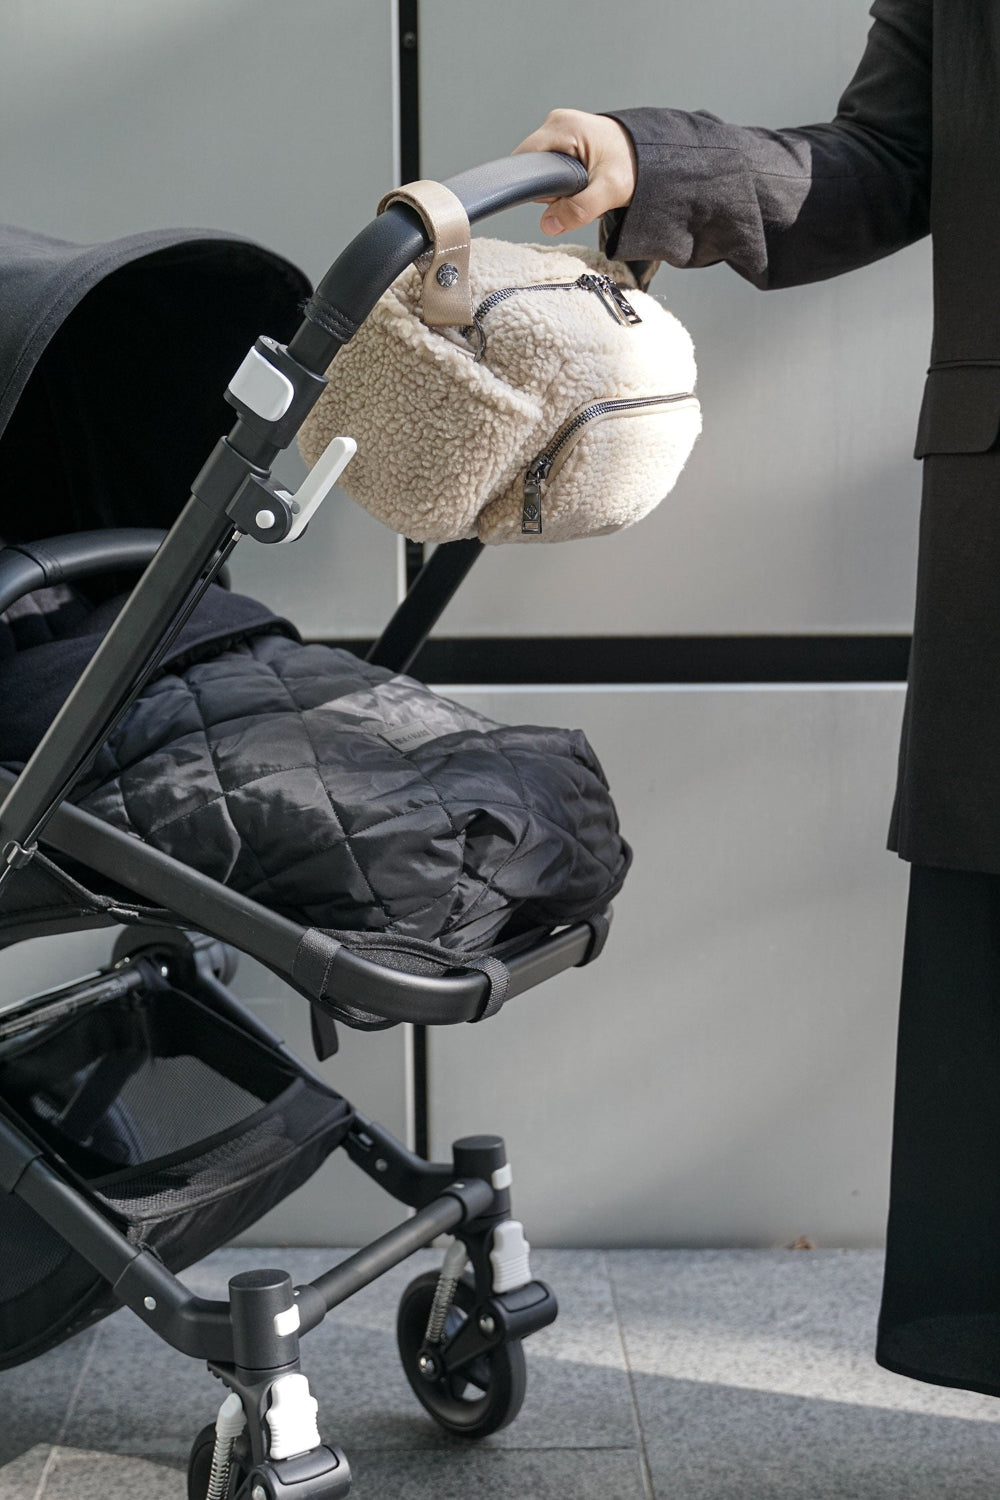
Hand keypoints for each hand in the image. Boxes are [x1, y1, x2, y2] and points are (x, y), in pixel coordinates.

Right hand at [512, 109, 637, 235]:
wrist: (652, 154)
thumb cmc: (634, 163)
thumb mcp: (608, 190)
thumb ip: (578, 210)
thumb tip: (548, 224)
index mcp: (561, 126)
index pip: (525, 162)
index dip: (538, 188)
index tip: (562, 197)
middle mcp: (556, 124)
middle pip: (535, 170)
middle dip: (555, 192)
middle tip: (584, 192)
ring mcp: (561, 132)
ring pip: (546, 173)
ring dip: (563, 190)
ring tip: (589, 187)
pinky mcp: (567, 142)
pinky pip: (556, 170)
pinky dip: (569, 184)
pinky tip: (587, 182)